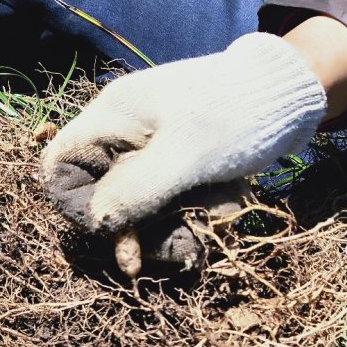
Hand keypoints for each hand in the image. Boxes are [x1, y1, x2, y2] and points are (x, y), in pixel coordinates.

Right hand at [40, 32, 324, 234]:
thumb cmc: (235, 115)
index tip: (110, 231)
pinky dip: (183, 217)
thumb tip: (95, 221)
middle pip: (97, 194)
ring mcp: (143, 151)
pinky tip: (213, 214)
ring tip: (202, 234)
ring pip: (131, 207)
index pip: (59, 166)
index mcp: (110, 118)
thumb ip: (136, 188)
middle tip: (169, 252)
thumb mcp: (186, 154)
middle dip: (133, 228)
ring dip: (164, 229)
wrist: (286, 94)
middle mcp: (118, 134)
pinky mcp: (168, 166)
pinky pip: (160, 204)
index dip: (74, 205)